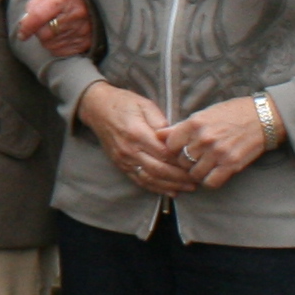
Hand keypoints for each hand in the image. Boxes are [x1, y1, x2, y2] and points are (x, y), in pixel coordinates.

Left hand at [18, 0, 96, 62]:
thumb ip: (35, 2)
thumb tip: (25, 21)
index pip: (38, 15)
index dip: (26, 26)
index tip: (21, 34)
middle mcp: (77, 13)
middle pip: (44, 34)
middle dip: (39, 31)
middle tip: (45, 24)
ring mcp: (84, 29)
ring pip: (51, 44)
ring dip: (48, 40)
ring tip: (56, 28)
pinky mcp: (87, 42)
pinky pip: (61, 52)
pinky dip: (57, 46)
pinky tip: (63, 36)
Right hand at [77, 82, 196, 196]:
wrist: (97, 108)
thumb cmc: (124, 103)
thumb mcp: (145, 105)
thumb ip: (161, 123)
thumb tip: (175, 139)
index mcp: (137, 133)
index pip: (164, 153)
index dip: (182, 161)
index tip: (196, 163)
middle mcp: (129, 150)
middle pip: (159, 170)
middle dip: (180, 178)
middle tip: (197, 180)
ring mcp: (124, 160)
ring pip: (150, 179)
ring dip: (170, 186)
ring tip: (188, 188)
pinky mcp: (120, 165)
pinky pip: (139, 180)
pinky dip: (156, 188)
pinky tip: (170, 191)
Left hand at [165, 98, 274, 189]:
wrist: (262, 117)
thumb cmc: (232, 113)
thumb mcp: (204, 114)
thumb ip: (181, 127)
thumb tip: (158, 135)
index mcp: (195, 123)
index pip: (170, 144)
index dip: (173, 149)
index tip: (179, 150)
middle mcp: (204, 138)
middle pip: (181, 160)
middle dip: (185, 162)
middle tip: (194, 158)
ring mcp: (218, 152)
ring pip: (194, 173)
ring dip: (196, 172)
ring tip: (204, 165)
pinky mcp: (231, 164)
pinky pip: (211, 182)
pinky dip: (210, 181)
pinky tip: (213, 173)